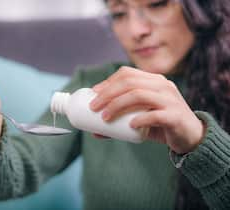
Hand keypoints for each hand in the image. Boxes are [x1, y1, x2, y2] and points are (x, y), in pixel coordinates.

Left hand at [90, 66, 204, 153]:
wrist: (191, 137)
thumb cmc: (161, 125)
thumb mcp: (140, 118)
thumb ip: (120, 121)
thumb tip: (93, 131)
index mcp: (153, 81)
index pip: (127, 73)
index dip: (108, 82)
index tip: (93, 94)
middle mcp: (163, 86)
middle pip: (129, 82)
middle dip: (107, 94)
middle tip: (93, 107)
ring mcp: (170, 100)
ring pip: (139, 95)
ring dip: (117, 105)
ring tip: (105, 117)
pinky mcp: (176, 116)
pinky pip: (156, 115)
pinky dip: (140, 119)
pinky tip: (130, 125)